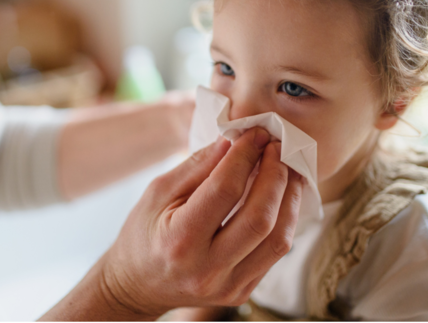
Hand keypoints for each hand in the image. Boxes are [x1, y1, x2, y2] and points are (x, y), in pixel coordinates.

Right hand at [41, 128, 302, 320]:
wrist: (138, 286)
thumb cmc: (143, 234)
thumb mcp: (158, 193)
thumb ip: (197, 167)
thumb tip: (233, 142)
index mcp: (179, 241)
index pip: (225, 190)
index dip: (245, 156)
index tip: (256, 134)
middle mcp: (207, 270)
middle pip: (260, 217)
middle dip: (275, 175)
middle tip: (277, 148)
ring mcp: (228, 286)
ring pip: (278, 239)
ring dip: (289, 198)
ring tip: (288, 169)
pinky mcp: (242, 292)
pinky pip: (275, 253)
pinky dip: (284, 219)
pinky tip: (282, 196)